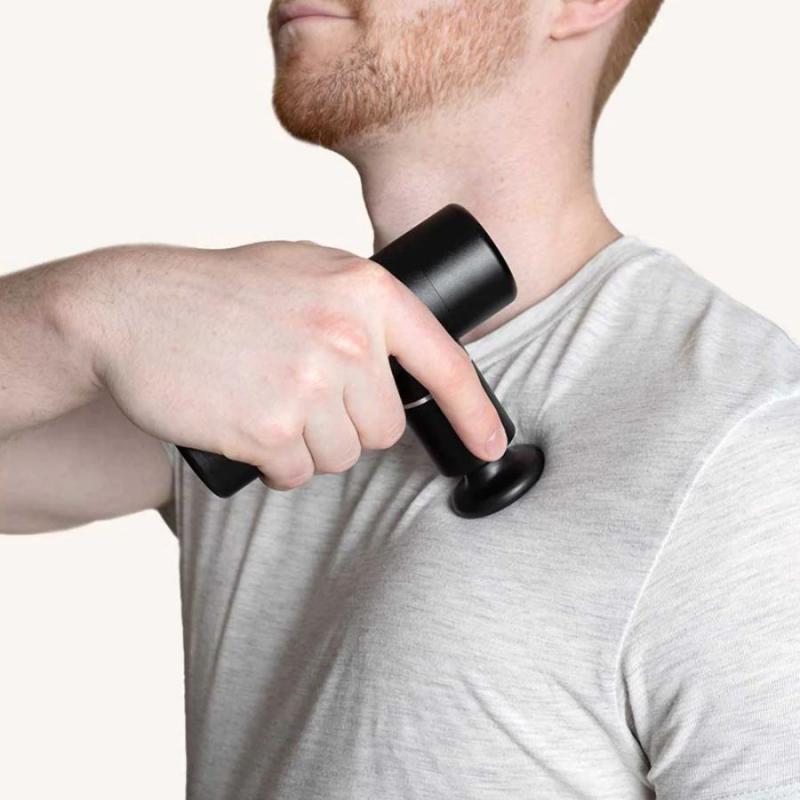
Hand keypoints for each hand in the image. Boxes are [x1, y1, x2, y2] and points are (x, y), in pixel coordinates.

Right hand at [67, 240, 506, 490]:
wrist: (131, 308)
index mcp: (364, 290)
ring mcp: (309, 383)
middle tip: (302, 393)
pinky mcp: (270, 428)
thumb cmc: (219, 290)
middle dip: (349, 425)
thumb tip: (400, 361)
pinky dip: (277, 462)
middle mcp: (345, 335)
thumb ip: (356, 307)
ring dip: (309, 444)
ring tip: (266, 399)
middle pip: (385, 427)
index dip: (475, 411)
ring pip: (342, 456)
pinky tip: (247, 423)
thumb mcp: (304, 269)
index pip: (444, 362)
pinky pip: (297, 473)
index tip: (492, 444)